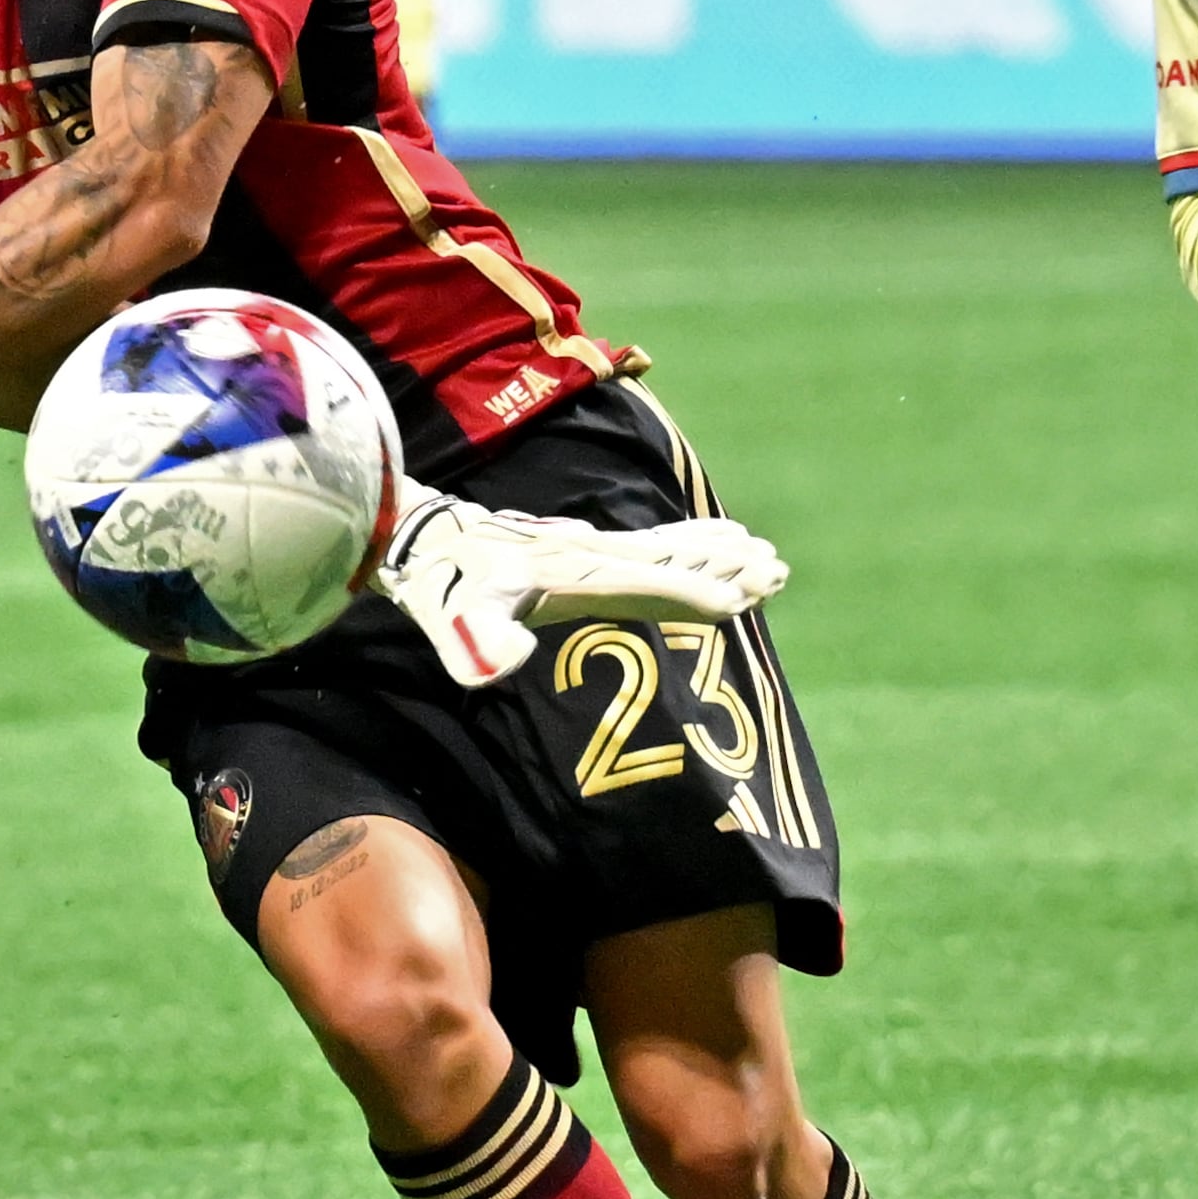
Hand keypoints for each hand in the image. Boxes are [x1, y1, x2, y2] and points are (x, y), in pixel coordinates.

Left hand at [369, 490, 786, 689]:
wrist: (421, 537)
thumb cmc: (440, 587)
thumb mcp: (450, 620)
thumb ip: (476, 644)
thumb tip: (506, 665)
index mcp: (570, 574)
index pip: (640, 583)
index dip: (686, 591)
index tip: (736, 599)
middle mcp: (589, 553)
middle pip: (670, 558)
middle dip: (723, 567)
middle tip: (776, 572)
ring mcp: (589, 544)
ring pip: (669, 546)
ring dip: (718, 551)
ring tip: (768, 556)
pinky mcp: (586, 543)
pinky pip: (652, 538)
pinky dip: (692, 535)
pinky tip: (722, 533)